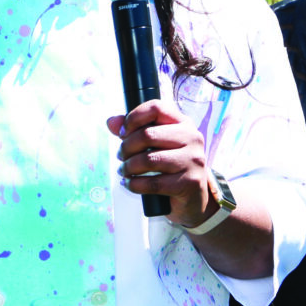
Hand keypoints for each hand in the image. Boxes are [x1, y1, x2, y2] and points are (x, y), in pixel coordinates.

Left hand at [106, 99, 214, 227]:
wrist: (193, 197)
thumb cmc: (171, 165)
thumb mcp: (155, 144)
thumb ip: (134, 130)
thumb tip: (111, 122)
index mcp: (183, 123)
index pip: (155, 108)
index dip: (133, 118)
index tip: (122, 133)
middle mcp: (192, 138)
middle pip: (147, 135)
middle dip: (126, 147)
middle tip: (121, 156)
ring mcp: (193, 160)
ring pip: (148, 160)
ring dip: (128, 167)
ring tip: (124, 171)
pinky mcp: (189, 182)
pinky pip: (152, 183)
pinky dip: (134, 184)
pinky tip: (130, 183)